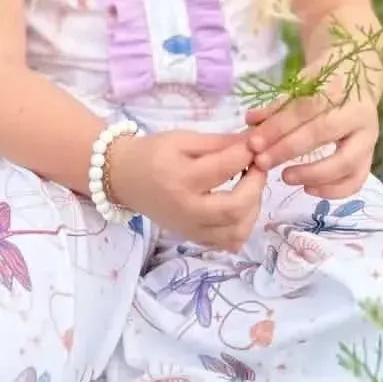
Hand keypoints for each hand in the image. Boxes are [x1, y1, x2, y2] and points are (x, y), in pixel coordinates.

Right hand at [109, 130, 265, 252]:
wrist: (124, 178)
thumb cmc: (152, 153)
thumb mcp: (182, 138)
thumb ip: (219, 142)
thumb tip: (253, 141)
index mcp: (180, 178)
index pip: (224, 168)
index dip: (246, 153)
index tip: (255, 143)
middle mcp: (186, 209)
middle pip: (235, 208)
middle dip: (256, 186)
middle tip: (259, 167)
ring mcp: (190, 228)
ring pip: (236, 231)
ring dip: (253, 208)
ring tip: (250, 187)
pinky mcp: (192, 238)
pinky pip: (227, 243)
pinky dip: (241, 226)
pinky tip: (239, 206)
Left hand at [245, 55, 379, 197]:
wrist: (357, 80)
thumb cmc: (323, 85)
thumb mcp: (300, 87)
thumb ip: (277, 107)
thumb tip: (250, 122)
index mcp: (337, 89)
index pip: (304, 109)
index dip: (277, 127)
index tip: (254, 143)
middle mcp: (358, 113)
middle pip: (323, 134)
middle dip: (288, 150)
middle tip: (262, 162)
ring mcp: (368, 137)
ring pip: (346, 162)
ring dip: (313, 174)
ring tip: (285, 177)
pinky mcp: (370, 156)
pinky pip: (356, 180)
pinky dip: (333, 190)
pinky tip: (308, 189)